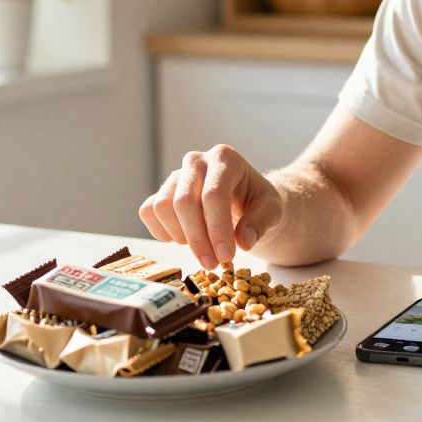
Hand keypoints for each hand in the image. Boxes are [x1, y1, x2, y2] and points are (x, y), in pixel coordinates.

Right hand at [139, 144, 282, 269]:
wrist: (246, 199)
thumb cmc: (258, 202)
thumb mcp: (272, 210)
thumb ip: (261, 222)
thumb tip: (243, 241)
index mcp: (225, 158)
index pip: (214, 195)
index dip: (217, 229)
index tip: (226, 256)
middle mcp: (197, 161)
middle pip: (184, 202)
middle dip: (198, 239)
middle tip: (213, 263)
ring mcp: (176, 175)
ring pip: (162, 206)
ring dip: (180, 236)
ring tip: (202, 248)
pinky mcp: (162, 191)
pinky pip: (149, 211)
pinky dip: (162, 231)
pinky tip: (184, 240)